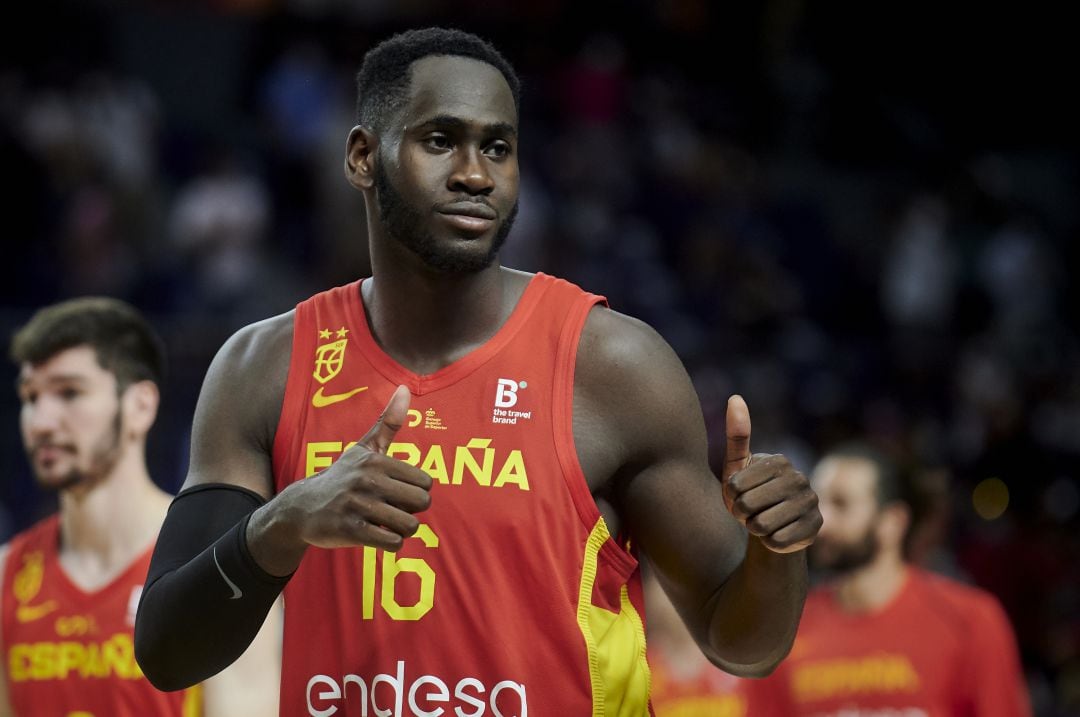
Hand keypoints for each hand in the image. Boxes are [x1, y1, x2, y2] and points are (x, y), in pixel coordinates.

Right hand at [276, 385, 432, 551]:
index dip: (416, 491)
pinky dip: (390, 543)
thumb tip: (404, 388)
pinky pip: (392, 542)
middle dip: (411, 511)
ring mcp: (358, 505)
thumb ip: (388, 422)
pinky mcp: (350, 530)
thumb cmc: (342, 477)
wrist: (302, 507)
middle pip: (421, 503)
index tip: (398, 492)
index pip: (426, 482)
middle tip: (393, 509)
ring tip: (386, 523)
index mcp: (376, 460)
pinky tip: (377, 535)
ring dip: (402, 529)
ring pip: (409, 525)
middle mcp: (367, 480)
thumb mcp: (364, 448)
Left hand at [722, 395, 820, 553]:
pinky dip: (768, 543)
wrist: (771, 527)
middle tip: (749, 512)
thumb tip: (735, 397)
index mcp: (779, 461)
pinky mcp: (815, 528)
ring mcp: (811, 503)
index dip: (730, 497)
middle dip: (741, 514)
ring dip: (753, 529)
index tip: (738, 496)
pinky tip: (775, 535)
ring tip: (761, 522)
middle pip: (747, 506)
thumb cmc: (748, 494)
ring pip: (762, 526)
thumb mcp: (736, 468)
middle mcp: (800, 479)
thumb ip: (736, 435)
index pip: (735, 486)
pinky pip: (777, 542)